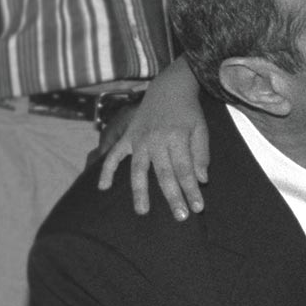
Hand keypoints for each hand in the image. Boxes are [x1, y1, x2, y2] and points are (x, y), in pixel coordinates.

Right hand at [97, 58, 208, 218]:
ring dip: (140, 191)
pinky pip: (114, 155)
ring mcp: (139, 139)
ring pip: (139, 170)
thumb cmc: (188, 112)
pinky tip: (103, 188)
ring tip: (142, 211)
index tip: (198, 207)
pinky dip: (107, 170)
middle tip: (180, 217)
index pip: (186, 169)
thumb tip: (202, 180)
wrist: (169, 88)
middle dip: (173, 196)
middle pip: (165, 173)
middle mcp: (156, 140)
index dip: (191, 189)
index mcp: (177, 137)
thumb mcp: (201, 128)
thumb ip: (201, 154)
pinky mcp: (127, 137)